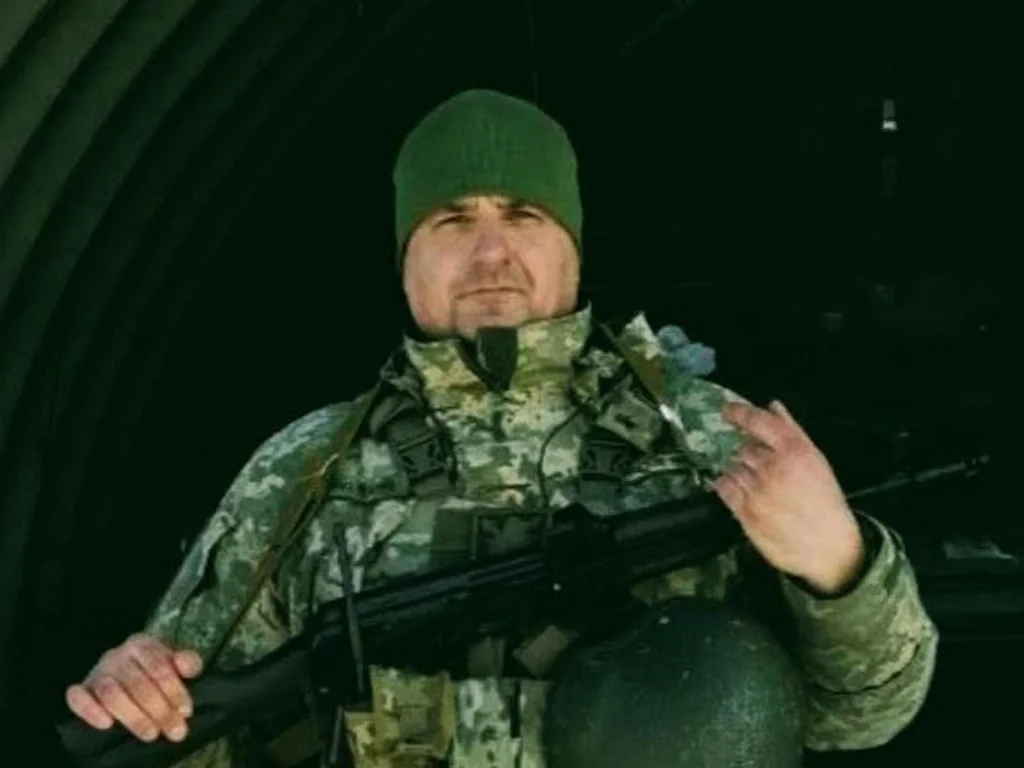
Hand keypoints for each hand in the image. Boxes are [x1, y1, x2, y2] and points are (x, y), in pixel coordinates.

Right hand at [65, 634, 202, 742]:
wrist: (128, 667)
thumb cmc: (156, 668)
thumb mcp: (176, 661)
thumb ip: (188, 662)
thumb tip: (186, 666)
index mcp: (142, 644)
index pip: (159, 667)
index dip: (174, 690)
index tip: (186, 712)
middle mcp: (117, 655)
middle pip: (137, 683)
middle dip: (159, 710)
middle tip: (174, 731)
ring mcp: (98, 671)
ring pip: (110, 693)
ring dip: (132, 716)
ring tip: (151, 733)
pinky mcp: (82, 688)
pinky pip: (78, 698)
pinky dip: (90, 711)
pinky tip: (106, 724)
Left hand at [714, 400, 865, 594]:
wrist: (829, 548)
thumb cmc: (825, 501)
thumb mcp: (815, 461)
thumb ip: (791, 431)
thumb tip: (772, 405)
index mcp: (794, 451)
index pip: (758, 422)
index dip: (739, 413)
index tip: (726, 410)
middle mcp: (773, 468)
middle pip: (744, 448)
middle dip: (749, 454)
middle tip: (762, 467)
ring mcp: (757, 491)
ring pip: (733, 467)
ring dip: (740, 472)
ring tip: (759, 486)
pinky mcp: (745, 512)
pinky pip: (723, 488)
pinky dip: (728, 486)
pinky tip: (741, 492)